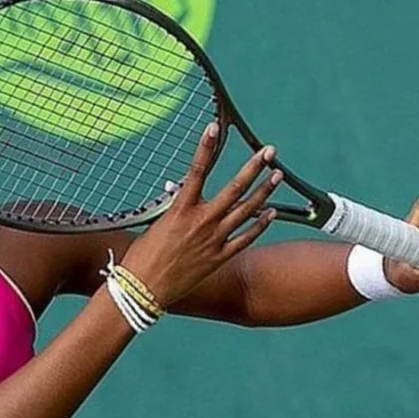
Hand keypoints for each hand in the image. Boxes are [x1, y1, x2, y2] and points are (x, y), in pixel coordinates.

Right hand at [123, 122, 279, 306]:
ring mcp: (213, 240)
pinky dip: (259, 225)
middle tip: (269, 151)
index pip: (197, 170)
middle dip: (253, 167)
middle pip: (234, 188)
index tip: (214, 126)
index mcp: (180, 209)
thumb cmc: (141, 257)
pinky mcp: (219, 258)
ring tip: (277, 175)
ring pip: (245, 211)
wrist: (142, 291)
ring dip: (264, 191)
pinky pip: (245, 239)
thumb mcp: (155, 225)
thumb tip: (177, 191)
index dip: (206, 146)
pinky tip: (272, 213)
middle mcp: (201, 222)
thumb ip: (173, 207)